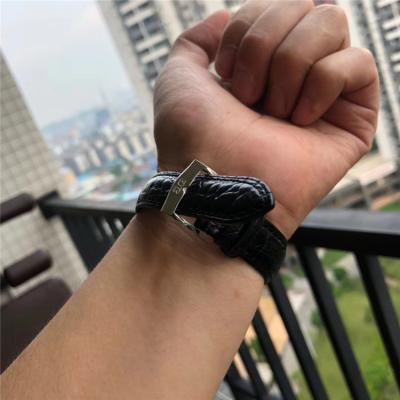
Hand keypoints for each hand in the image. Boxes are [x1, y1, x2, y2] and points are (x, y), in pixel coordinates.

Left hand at [154, 0, 378, 237]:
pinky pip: (359, 64)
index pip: (275, 4)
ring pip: (332, 23)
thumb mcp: (179, 76)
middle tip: (249, 98)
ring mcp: (324, 94)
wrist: (213, 181)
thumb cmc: (192, 135)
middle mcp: (294, 73)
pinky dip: (322, 84)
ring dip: (290, 65)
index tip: (226, 74)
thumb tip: (226, 15)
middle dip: (265, 46)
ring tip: (274, 112)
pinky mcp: (353, 119)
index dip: (247, 29)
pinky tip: (300, 121)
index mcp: (260, 63)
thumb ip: (197, 40)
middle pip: (305, 6)